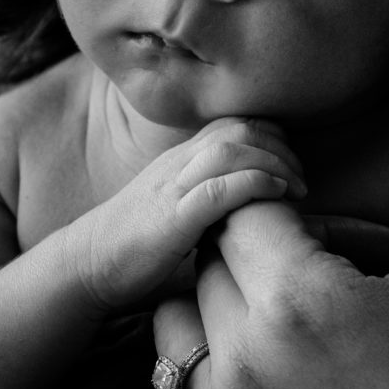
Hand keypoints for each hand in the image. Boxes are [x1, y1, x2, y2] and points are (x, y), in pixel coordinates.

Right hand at [68, 117, 306, 313]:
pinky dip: (253, 184)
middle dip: (282, 147)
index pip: (235, 123)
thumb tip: (254, 202)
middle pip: (241, 128)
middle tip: (303, 179)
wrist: (85, 264)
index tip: (294, 166)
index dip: (274, 136)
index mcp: (182, 158)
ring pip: (232, 149)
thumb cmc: (135, 243)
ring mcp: (174, 187)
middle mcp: (179, 163)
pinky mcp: (171, 217)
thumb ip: (209, 194)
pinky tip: (275, 194)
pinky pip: (217, 189)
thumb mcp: (177, 206)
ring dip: (275, 163)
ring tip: (297, 188)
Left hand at [153, 45, 388, 388]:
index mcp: (304, 303)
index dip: (286, 207)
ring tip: (301, 331)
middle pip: (208, 262)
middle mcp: (245, 371)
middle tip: (325, 281)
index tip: (327, 230)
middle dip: (258, 256)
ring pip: (178, 325)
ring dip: (224, 310)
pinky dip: (212, 373)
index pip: (246, 207)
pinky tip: (282, 380)